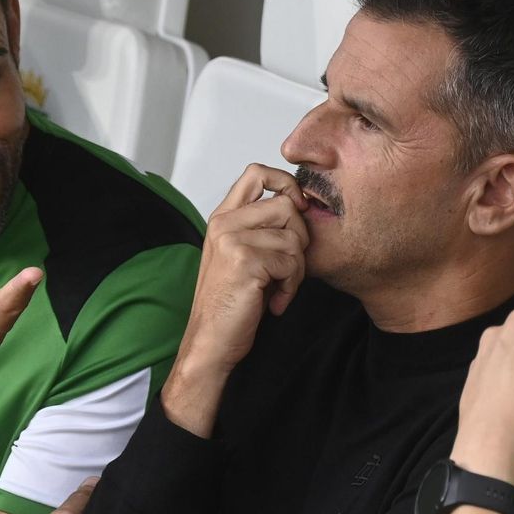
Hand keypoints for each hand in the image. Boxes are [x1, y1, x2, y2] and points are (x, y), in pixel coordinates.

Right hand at [160, 165, 307, 434]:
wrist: (211, 341)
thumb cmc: (230, 304)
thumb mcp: (242, 257)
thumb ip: (261, 229)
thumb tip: (302, 206)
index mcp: (223, 218)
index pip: (257, 172)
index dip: (286, 184)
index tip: (298, 210)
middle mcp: (224, 223)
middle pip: (286, 204)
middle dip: (300, 237)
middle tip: (289, 267)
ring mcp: (232, 240)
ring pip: (294, 236)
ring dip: (296, 269)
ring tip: (279, 289)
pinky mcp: (245, 261)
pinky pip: (291, 262)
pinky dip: (291, 287)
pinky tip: (274, 302)